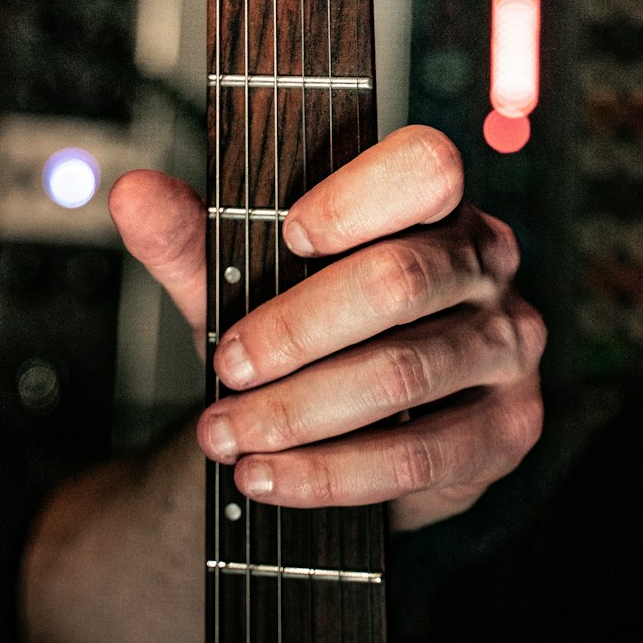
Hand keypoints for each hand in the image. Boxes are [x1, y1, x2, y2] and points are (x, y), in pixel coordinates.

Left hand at [109, 125, 544, 531]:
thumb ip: (189, 237)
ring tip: (226, 432)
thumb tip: (131, 193)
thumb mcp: (240, 279)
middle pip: (401, 277)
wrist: (333, 427)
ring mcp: (510, 343)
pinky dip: (331, 474)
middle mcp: (487, 260)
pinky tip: (268, 477)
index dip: (356, 197)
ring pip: (403, 372)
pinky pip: (422, 455)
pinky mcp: (511, 427)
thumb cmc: (300, 326)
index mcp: (434, 199)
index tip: (284, 232)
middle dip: (296, 328)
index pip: (426, 165)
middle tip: (224, 364)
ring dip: (298, 411)